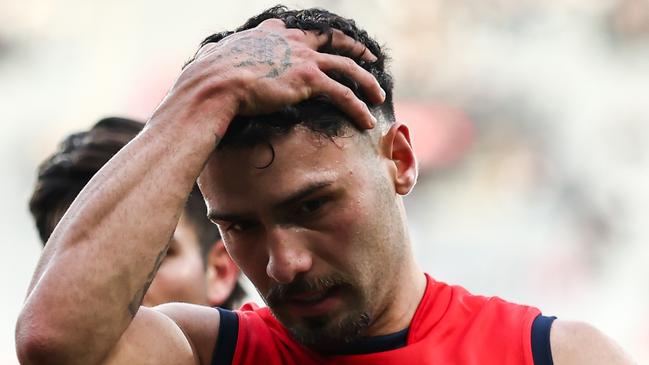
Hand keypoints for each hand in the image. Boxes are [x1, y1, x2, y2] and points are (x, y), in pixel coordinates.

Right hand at [176, 18, 384, 132]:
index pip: (303, 31)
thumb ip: (225, 54)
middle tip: (369, 57)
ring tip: (378, 96)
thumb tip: (212, 56)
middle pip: (334, 41)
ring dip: (366, 82)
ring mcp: (303, 59)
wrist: (215, 83)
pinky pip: (343, 94)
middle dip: (355, 49)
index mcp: (271, 34)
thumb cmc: (210, 76)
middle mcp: (292, 41)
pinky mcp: (309, 79)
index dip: (321, 37)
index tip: (331, 43)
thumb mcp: (218, 55)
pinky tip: (366, 121)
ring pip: (347, 68)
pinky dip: (358, 108)